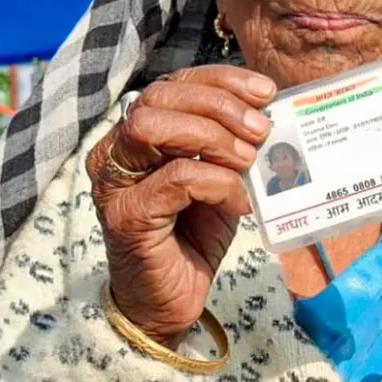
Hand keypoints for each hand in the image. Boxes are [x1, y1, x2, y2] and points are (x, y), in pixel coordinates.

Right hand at [86, 65, 275, 343]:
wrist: (170, 302)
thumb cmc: (192, 235)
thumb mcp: (217, 177)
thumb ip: (229, 143)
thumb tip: (267, 111)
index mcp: (136, 133)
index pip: (173, 84)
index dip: (221, 79)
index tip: (264, 92)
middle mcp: (115, 151)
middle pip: (160, 95)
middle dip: (219, 104)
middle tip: (261, 130)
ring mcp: (115, 183)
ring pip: (154, 126)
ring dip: (212, 136)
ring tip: (248, 160)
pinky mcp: (127, 215)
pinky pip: (177, 178)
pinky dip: (218, 182)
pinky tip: (239, 202)